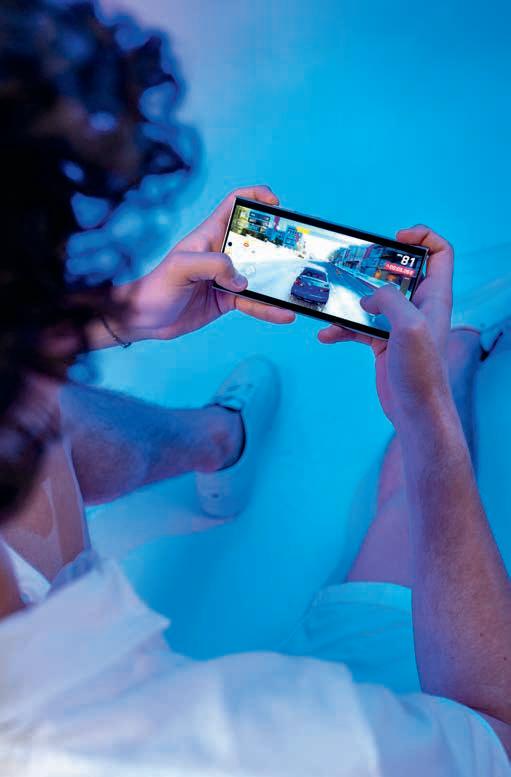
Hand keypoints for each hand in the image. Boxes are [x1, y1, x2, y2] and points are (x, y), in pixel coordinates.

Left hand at [123, 185, 295, 340]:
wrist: (144, 319)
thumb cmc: (157, 286)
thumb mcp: (181, 268)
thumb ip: (213, 265)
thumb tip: (242, 279)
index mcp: (208, 235)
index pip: (234, 204)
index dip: (255, 197)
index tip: (277, 204)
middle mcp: (220, 253)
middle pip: (256, 240)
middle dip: (278, 241)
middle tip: (297, 249)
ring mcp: (226, 277)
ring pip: (260, 274)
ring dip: (278, 280)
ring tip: (296, 288)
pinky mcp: (228, 300)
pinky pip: (254, 302)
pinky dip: (269, 308)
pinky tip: (284, 314)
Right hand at [318, 226, 453, 425]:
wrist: (414, 412)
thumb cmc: (421, 372)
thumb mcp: (408, 326)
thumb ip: (390, 299)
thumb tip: (371, 296)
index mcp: (434, 297)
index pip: (439, 254)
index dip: (422, 238)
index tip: (396, 237)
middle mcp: (419, 307)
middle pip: (399, 273)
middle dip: (374, 267)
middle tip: (354, 266)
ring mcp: (399, 325)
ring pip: (373, 300)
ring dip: (350, 300)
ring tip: (331, 303)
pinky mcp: (383, 342)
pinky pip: (358, 326)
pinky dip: (342, 328)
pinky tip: (327, 336)